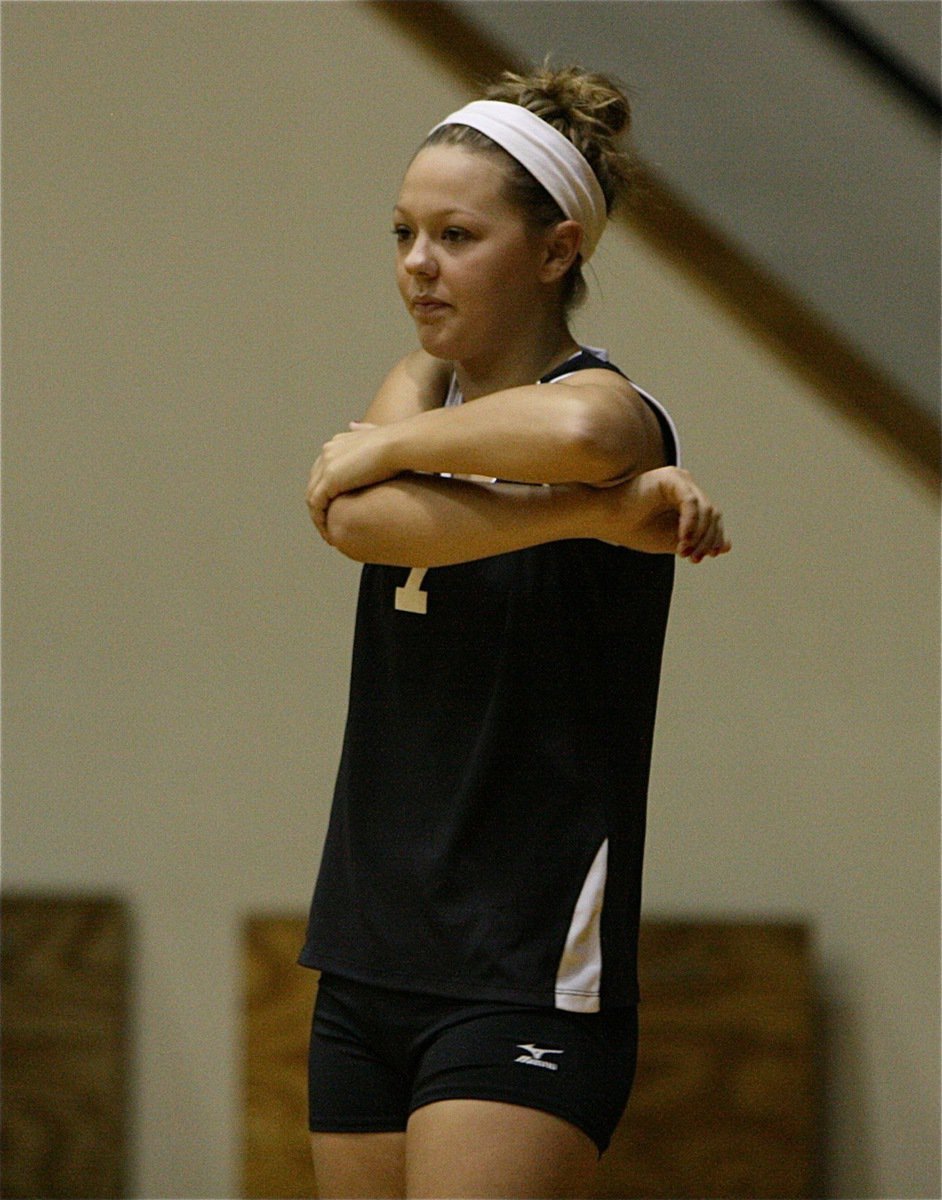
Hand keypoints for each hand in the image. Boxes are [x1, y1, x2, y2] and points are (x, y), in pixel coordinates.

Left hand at [306, 422, 392, 538]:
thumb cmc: (399, 444)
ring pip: (313, 497)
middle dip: (319, 506)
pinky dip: (320, 521)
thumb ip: (363, 430)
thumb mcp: (378, 434)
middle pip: (315, 484)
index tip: (335, 509)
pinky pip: (317, 506)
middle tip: (328, 526)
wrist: (400, 445)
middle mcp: (327, 452)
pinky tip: (330, 535)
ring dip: (318, 518)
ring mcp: (326, 466)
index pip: (323, 472)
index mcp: (336, 444)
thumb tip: (353, 424)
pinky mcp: (330, 479)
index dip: (327, 492)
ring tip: (329, 536)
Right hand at [600, 466, 730, 560]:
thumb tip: (725, 546)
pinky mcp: (670, 479)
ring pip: (706, 509)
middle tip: (692, 558)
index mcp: (686, 499)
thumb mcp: (671, 540)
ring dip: (699, 535)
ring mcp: (679, 480)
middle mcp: (686, 486)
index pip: (712, 518)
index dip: (712, 539)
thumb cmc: (632, 528)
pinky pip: (691, 502)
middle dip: (706, 539)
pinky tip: (682, 539)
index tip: (701, 558)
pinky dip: (691, 523)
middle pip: (713, 514)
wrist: (603, 519)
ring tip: (683, 551)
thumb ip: (697, 541)